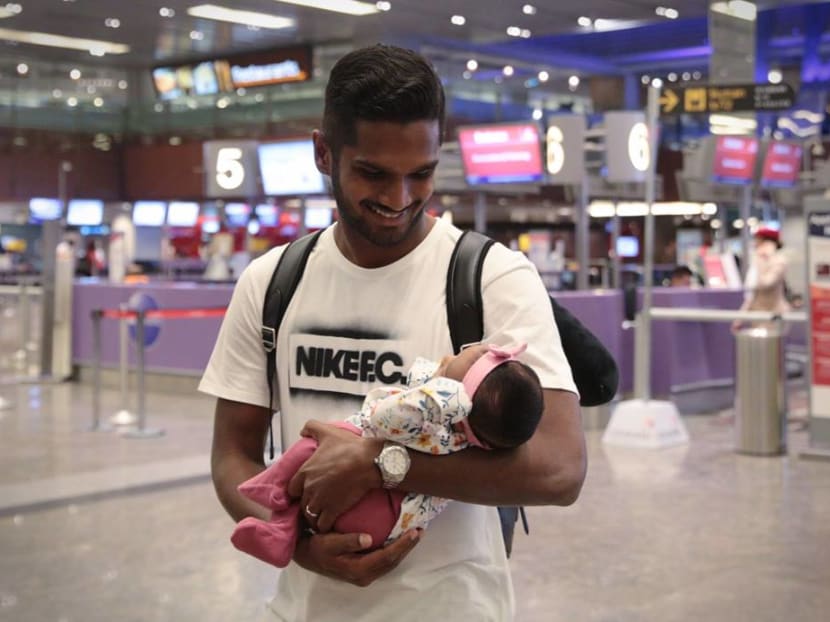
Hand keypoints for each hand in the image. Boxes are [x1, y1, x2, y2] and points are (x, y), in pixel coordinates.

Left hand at [287, 420, 382, 532]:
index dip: (298, 491)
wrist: (369, 462)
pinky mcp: (333, 510)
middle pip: (301, 504)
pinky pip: (323, 525)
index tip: (306, 492)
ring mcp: (320, 501)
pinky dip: (325, 527)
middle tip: (316, 505)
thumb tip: (302, 431)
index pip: (292, 489)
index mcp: (305, 472)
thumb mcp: (329, 432)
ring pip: (310, 517)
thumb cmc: (349, 446)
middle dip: (307, 505)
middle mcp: (309, 488)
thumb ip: (312, 427)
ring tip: (323, 517)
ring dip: (315, 518)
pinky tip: (330, 524)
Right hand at [294, 529, 421, 586]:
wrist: (306, 555)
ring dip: (403, 549)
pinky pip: (384, 560)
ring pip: (390, 562)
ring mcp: (364, 574)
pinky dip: (395, 550)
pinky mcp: (363, 569)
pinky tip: (400, 539)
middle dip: (408, 547)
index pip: (387, 557)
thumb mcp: (329, 542)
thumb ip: (348, 541)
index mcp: (358, 569)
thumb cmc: (317, 547)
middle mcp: (364, 575)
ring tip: (415, 534)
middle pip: (393, 561)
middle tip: (420, 530)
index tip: (415, 532)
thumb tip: (368, 539)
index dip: (403, 545)